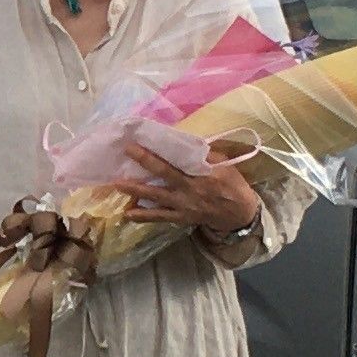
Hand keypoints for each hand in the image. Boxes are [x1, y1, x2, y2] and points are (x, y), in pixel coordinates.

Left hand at [113, 143, 264, 241]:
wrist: (239, 215)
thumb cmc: (232, 185)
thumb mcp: (225, 166)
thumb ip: (205, 156)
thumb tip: (184, 142)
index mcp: (204, 174)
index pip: (181, 158)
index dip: (165, 148)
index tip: (147, 138)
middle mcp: (192, 189)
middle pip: (165, 174)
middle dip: (146, 161)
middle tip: (128, 151)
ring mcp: (184, 206)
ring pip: (157, 198)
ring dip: (137, 191)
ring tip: (117, 185)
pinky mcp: (181, 218)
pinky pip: (160, 217)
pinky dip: (143, 216)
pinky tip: (128, 213)